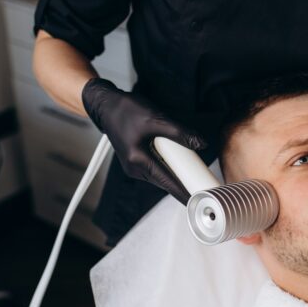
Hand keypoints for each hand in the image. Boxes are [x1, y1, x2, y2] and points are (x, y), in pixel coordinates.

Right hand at [81, 77, 206, 204]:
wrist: (106, 105)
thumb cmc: (127, 110)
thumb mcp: (156, 119)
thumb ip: (179, 133)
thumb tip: (200, 144)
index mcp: (138, 160)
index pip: (166, 182)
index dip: (183, 192)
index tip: (197, 200)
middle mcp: (134, 168)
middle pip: (164, 182)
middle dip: (182, 182)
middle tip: (200, 183)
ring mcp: (132, 167)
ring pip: (159, 176)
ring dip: (174, 174)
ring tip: (190, 171)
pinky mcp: (134, 162)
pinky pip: (154, 169)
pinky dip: (166, 167)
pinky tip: (175, 161)